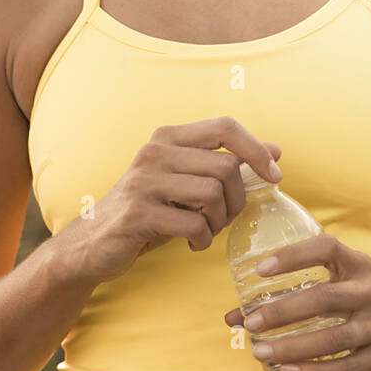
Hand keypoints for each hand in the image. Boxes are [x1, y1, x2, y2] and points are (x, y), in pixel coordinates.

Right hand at [57, 116, 281, 286]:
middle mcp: (154, 151)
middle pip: (226, 166)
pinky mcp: (137, 213)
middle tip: (225, 218)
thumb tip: (277, 150)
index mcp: (168, 137)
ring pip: (212, 194)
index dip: (256, 149)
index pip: (225, 126)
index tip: (274, 176)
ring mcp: (143, 181)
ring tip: (208, 230)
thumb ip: (228, 163)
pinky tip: (194, 244)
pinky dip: (203, 239)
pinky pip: (194, 223)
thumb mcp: (188, 182)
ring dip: (220, 221)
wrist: (93, 243)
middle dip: (238, 199)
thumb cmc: (150, 209)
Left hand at [222, 233, 370, 370]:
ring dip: (295, 347)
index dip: (293, 255)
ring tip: (261, 351)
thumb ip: (290, 294)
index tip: (260, 268)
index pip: (327, 248)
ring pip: (335, 338)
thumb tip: (234, 316)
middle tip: (252, 322)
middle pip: (327, 298)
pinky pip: (346, 368)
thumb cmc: (363, 297)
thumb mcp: (339, 283)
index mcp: (358, 265)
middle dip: (285, 310)